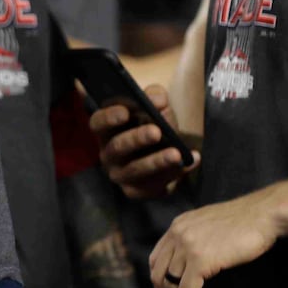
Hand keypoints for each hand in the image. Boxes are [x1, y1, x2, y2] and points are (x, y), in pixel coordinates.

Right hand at [89, 84, 198, 198]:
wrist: (165, 151)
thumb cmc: (153, 123)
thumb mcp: (154, 105)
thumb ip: (155, 96)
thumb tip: (158, 101)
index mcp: (106, 130)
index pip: (97, 123)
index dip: (108, 118)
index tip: (125, 112)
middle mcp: (108, 153)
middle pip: (117, 147)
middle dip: (137, 139)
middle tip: (156, 132)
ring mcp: (120, 174)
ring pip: (134, 170)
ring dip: (156, 162)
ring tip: (177, 154)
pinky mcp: (135, 191)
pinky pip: (151, 187)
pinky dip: (172, 175)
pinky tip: (189, 162)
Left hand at [149, 190, 279, 287]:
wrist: (263, 214)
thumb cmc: (245, 223)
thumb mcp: (209, 226)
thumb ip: (195, 240)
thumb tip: (190, 265)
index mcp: (177, 226)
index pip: (156, 260)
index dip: (160, 283)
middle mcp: (177, 234)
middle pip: (158, 275)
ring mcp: (186, 245)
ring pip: (170, 286)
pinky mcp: (200, 259)